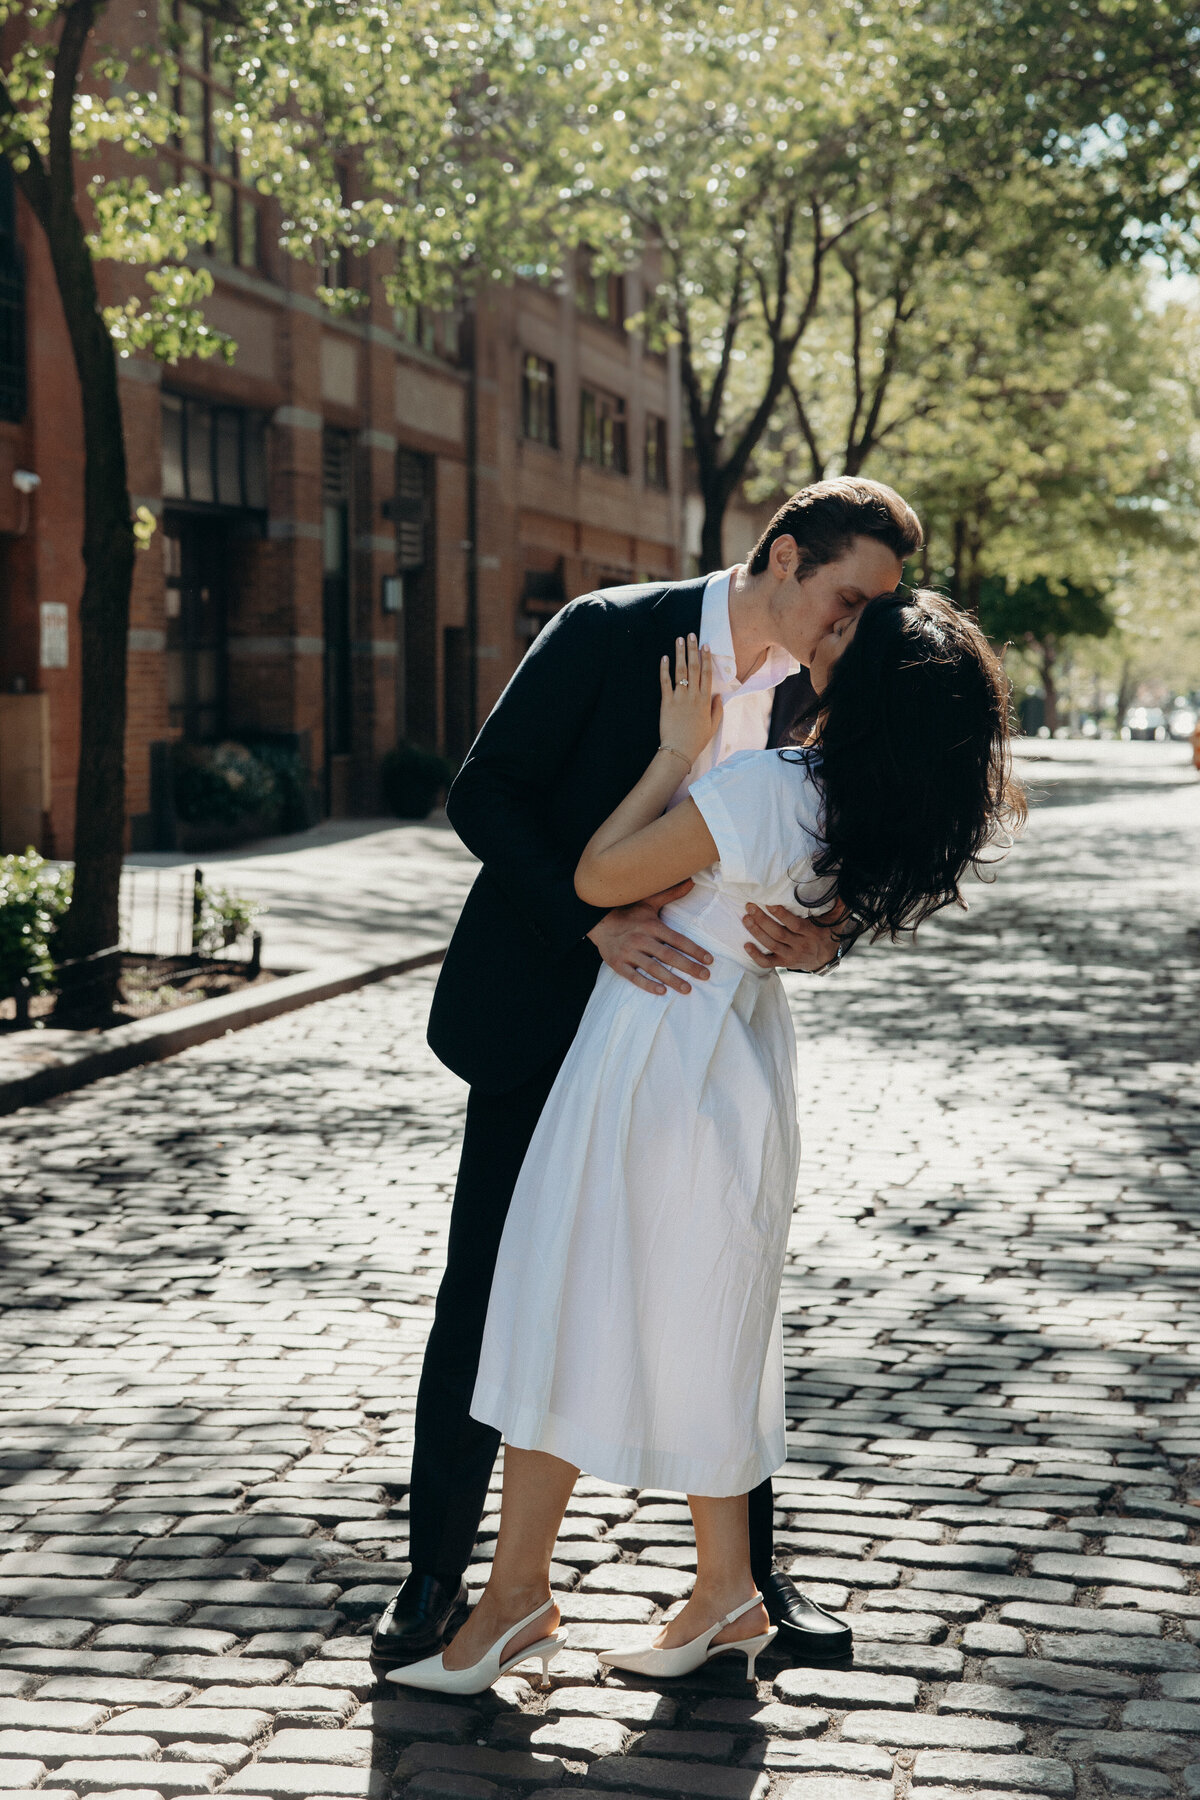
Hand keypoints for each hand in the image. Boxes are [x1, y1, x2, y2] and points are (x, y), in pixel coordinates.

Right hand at [587, 881, 711, 995]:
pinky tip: (661, 991)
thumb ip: (670, 893)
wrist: (598, 922)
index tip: (709, 960)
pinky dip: (647, 985)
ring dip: (671, 979)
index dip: (694, 950)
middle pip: (668, 955)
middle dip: (688, 966)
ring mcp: (628, 953)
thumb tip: (691, 881)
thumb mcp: (648, 902)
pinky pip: (633, 977)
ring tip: (687, 989)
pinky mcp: (618, 964)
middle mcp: (641, 939)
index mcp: (651, 925)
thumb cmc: (629, 913)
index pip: (677, 939)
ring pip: (653, 968)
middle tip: (706, 976)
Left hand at [659, 634, 722, 767]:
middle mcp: (693, 695)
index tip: (705, 645)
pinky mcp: (666, 702)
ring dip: (679, 654)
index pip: (707, 674)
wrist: (679, 750)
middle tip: (691, 635)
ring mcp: (679, 698)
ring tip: (678, 640)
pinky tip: (664, 658)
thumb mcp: (713, 726)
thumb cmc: (696, 740)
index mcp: (705, 700)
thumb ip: (717, 709)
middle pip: (694, 667)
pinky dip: (664, 669)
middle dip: (692, 649)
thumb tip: (718, 695)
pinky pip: (665, 682)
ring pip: (680, 671)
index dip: (706, 658)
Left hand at [743, 903, 840, 973]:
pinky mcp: (783, 963)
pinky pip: (767, 963)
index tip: (769, 903)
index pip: (795, 924)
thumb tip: (843, 888)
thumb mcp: (837, 919)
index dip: (781, 915)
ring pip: (771, 945)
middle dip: (762, 920)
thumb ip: (839, 905)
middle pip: (779, 934)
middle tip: (750, 907)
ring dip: (756, 932)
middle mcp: (801, 946)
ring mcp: (791, 956)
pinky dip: (756, 956)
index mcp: (812, 934)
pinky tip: (746, 945)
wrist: (826, 959)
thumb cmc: (828, 933)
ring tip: (746, 918)